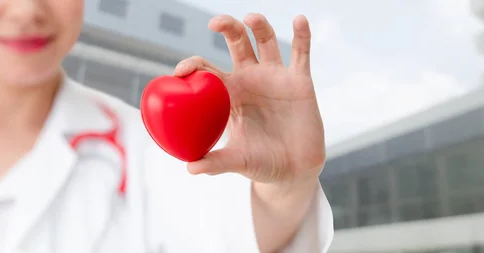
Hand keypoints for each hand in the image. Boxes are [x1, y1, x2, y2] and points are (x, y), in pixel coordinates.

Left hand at [174, 13, 324, 186]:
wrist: (295, 170)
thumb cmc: (262, 163)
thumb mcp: (238, 161)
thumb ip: (216, 162)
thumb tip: (190, 168)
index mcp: (230, 95)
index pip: (208, 71)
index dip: (193, 65)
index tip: (182, 71)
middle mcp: (251, 79)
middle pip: (237, 43)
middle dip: (227, 27)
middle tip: (214, 23)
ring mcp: (276, 77)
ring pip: (266, 41)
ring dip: (259, 25)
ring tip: (250, 18)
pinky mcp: (300, 81)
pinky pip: (301, 53)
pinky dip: (302, 35)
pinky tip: (299, 20)